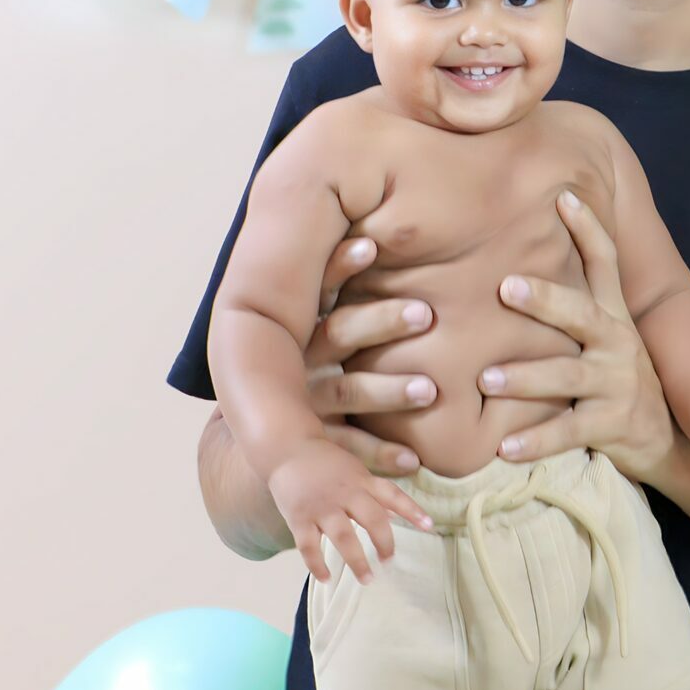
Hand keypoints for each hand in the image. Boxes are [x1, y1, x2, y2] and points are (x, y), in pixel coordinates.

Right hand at [268, 438, 434, 584]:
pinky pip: (309, 547)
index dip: (412, 510)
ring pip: (343, 537)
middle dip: (384, 543)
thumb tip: (395, 518)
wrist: (285, 448)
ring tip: (367, 579)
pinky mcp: (298, 518)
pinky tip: (327, 578)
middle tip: (389, 561)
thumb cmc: (325, 461)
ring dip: (357, 561)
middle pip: (372, 519)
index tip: (429, 526)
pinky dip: (318, 565)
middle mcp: (345, 493)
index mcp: (361, 480)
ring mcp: (321, 506)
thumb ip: (373, 493)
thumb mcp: (354, 470)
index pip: (393, 494)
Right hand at [305, 236, 437, 476]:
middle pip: (340, 333)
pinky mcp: (313, 445)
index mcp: (305, 324)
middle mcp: (301, 359)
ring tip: (430, 389)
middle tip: (425, 312)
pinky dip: (381, 454)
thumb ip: (353, 294)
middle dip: (381, 321)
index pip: (322, 287)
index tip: (371, 243)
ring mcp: (304, 402)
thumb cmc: (314, 370)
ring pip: (349, 391)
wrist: (259, 447)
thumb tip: (396, 231)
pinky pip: (349, 450)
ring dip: (390, 390)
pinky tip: (414, 458)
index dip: (342, 264)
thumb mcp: (323, 329)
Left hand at [479, 191, 675, 483]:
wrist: (666, 440)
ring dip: (526, 377)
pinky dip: (533, 441)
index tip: (564, 196)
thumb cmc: (616, 380)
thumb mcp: (606, 338)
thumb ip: (573, 308)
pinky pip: (567, 433)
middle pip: (581, 314)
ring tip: (487, 379)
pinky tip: (502, 449)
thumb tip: (514, 264)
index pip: (605, 263)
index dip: (588, 229)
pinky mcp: (611, 426)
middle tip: (505, 286)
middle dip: (545, 300)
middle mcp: (617, 344)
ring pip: (567, 377)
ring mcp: (616, 385)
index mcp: (614, 316)